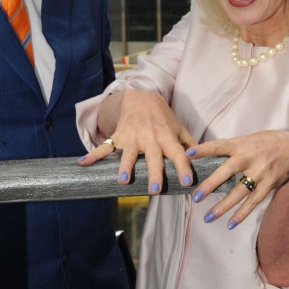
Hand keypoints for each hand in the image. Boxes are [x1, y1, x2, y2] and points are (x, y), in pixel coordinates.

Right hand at [78, 90, 194, 191]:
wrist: (140, 98)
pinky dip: (92, 156)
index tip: (186, 183)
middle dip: (153, 173)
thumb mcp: (179, 128)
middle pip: (153, 158)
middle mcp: (150, 138)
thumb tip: (207, 162)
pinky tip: (82, 164)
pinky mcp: (118, 137)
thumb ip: (191, 145)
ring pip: (128, 155)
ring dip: (125, 167)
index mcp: (167, 138)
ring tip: (123, 181)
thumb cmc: (163, 118)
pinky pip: (104, 148)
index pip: (178, 154)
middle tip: (154, 190)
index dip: (183, 168)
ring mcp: (132, 138)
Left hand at [186, 130, 288, 228]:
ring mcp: (260, 172)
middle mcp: (249, 158)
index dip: (203, 149)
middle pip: (226, 172)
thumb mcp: (247, 140)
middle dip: (210, 185)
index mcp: (240, 144)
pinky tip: (230, 224)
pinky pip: (253, 202)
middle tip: (195, 197)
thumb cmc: (264, 143)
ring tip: (208, 218)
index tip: (188, 154)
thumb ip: (229, 149)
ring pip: (239, 192)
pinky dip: (242, 214)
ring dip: (223, 206)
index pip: (218, 145)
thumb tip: (204, 157)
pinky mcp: (268, 184)